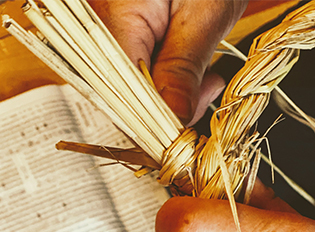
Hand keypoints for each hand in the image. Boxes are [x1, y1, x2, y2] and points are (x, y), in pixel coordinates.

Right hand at [89, 0, 247, 124]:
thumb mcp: (203, 15)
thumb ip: (183, 68)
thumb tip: (174, 119)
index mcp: (118, 18)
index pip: (120, 91)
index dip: (150, 121)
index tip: (182, 133)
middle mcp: (106, 26)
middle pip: (124, 93)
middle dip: (166, 109)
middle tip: (206, 95)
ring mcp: (116, 30)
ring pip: (134, 85)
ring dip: (172, 94)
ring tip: (208, 81)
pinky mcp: (130, 33)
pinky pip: (141, 69)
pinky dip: (170, 79)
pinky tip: (193, 72)